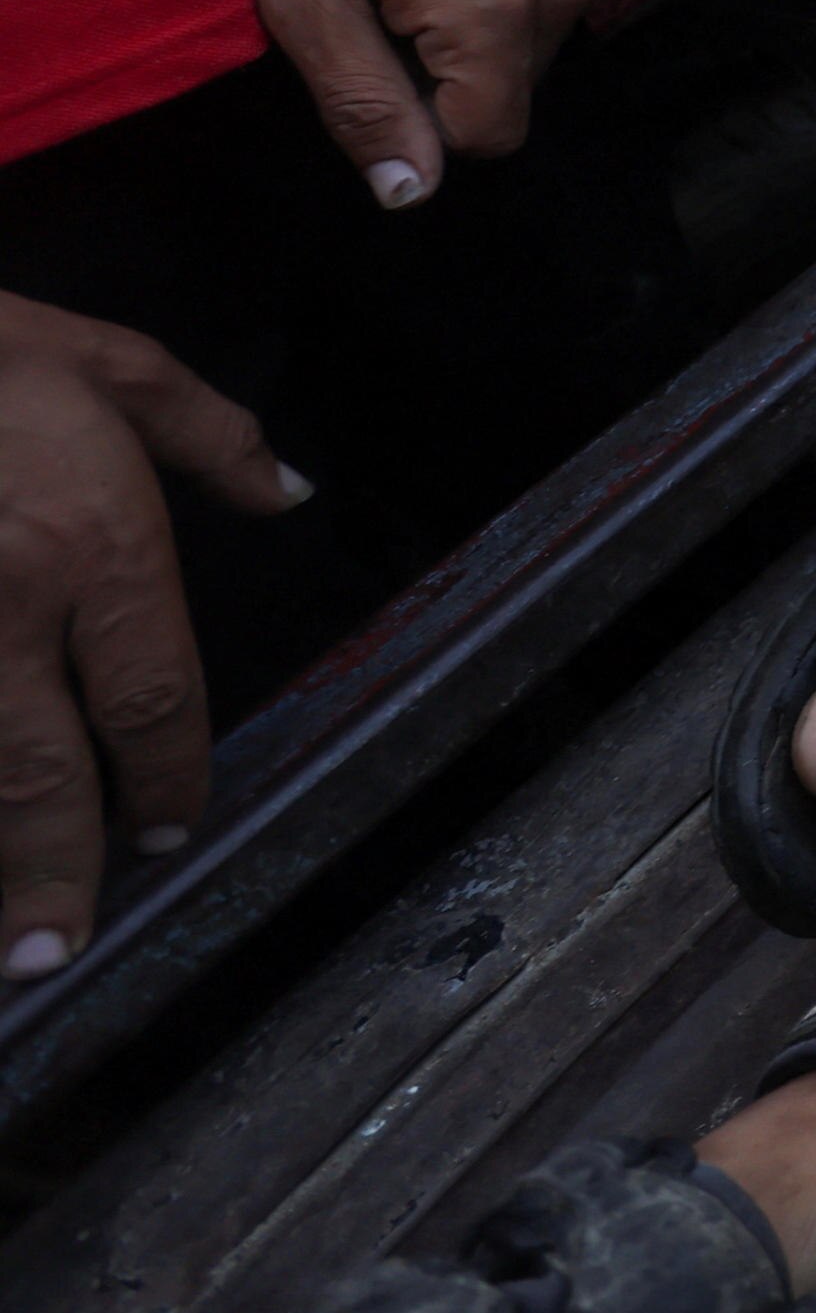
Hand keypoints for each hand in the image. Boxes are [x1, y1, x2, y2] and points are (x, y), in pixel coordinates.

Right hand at [0, 293, 304, 976]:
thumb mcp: (106, 360)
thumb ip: (206, 436)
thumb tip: (289, 489)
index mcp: (93, 544)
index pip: (148, 695)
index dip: (160, 777)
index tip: (165, 829)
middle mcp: (7, 600)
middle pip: (37, 770)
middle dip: (52, 869)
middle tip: (54, 952)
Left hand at [234, 0, 610, 208]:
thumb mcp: (304, 2)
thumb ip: (364, 107)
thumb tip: (411, 193)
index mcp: (496, 11)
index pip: (483, 139)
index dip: (416, 118)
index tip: (369, 44)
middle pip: (509, 98)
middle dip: (443, 75)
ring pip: (527, 58)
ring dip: (467, 39)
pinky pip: (543, 12)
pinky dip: (493, 2)